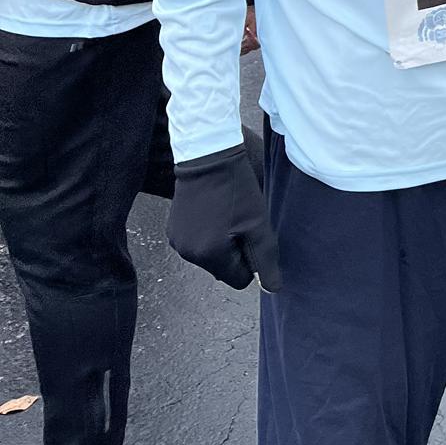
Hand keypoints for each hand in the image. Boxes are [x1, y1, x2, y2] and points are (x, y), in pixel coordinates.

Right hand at [169, 143, 280, 291]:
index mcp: (209, 256)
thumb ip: (266, 259)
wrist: (208, 155)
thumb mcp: (258, 223)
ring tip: (226, 213)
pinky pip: (196, 244)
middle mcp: (188, 254)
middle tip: (241, 221)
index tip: (252, 235)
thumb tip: (273, 289)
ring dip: (221, 242)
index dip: (252, 260)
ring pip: (210, 257)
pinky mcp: (172, 230)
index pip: (240, 280)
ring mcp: (177, 242)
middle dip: (236, 251)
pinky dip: (207, 234)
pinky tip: (213, 210)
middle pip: (224, 269)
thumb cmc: (236, 189)